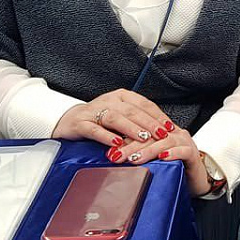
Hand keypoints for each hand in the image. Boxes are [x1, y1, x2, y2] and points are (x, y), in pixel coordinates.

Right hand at [52, 89, 173, 157]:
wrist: (69, 120)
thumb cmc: (99, 119)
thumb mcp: (121, 116)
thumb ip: (138, 121)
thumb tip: (162, 133)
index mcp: (122, 96)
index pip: (144, 104)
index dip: (158, 116)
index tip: (170, 127)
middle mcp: (109, 100)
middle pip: (132, 111)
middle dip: (148, 123)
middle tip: (161, 134)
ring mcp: (94, 111)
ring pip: (115, 118)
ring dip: (131, 128)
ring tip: (143, 137)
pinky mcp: (81, 123)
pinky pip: (95, 129)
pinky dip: (107, 136)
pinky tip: (116, 143)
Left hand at [112, 125, 212, 195]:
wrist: (198, 180)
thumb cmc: (174, 170)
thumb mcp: (153, 162)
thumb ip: (140, 155)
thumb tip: (116, 158)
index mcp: (162, 132)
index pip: (142, 130)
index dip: (125, 138)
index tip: (111, 149)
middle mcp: (173, 134)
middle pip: (151, 135)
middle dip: (132, 145)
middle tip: (117, 155)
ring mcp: (184, 142)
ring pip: (165, 142)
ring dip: (148, 150)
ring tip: (134, 158)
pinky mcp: (193, 153)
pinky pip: (183, 151)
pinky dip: (172, 153)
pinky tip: (162, 158)